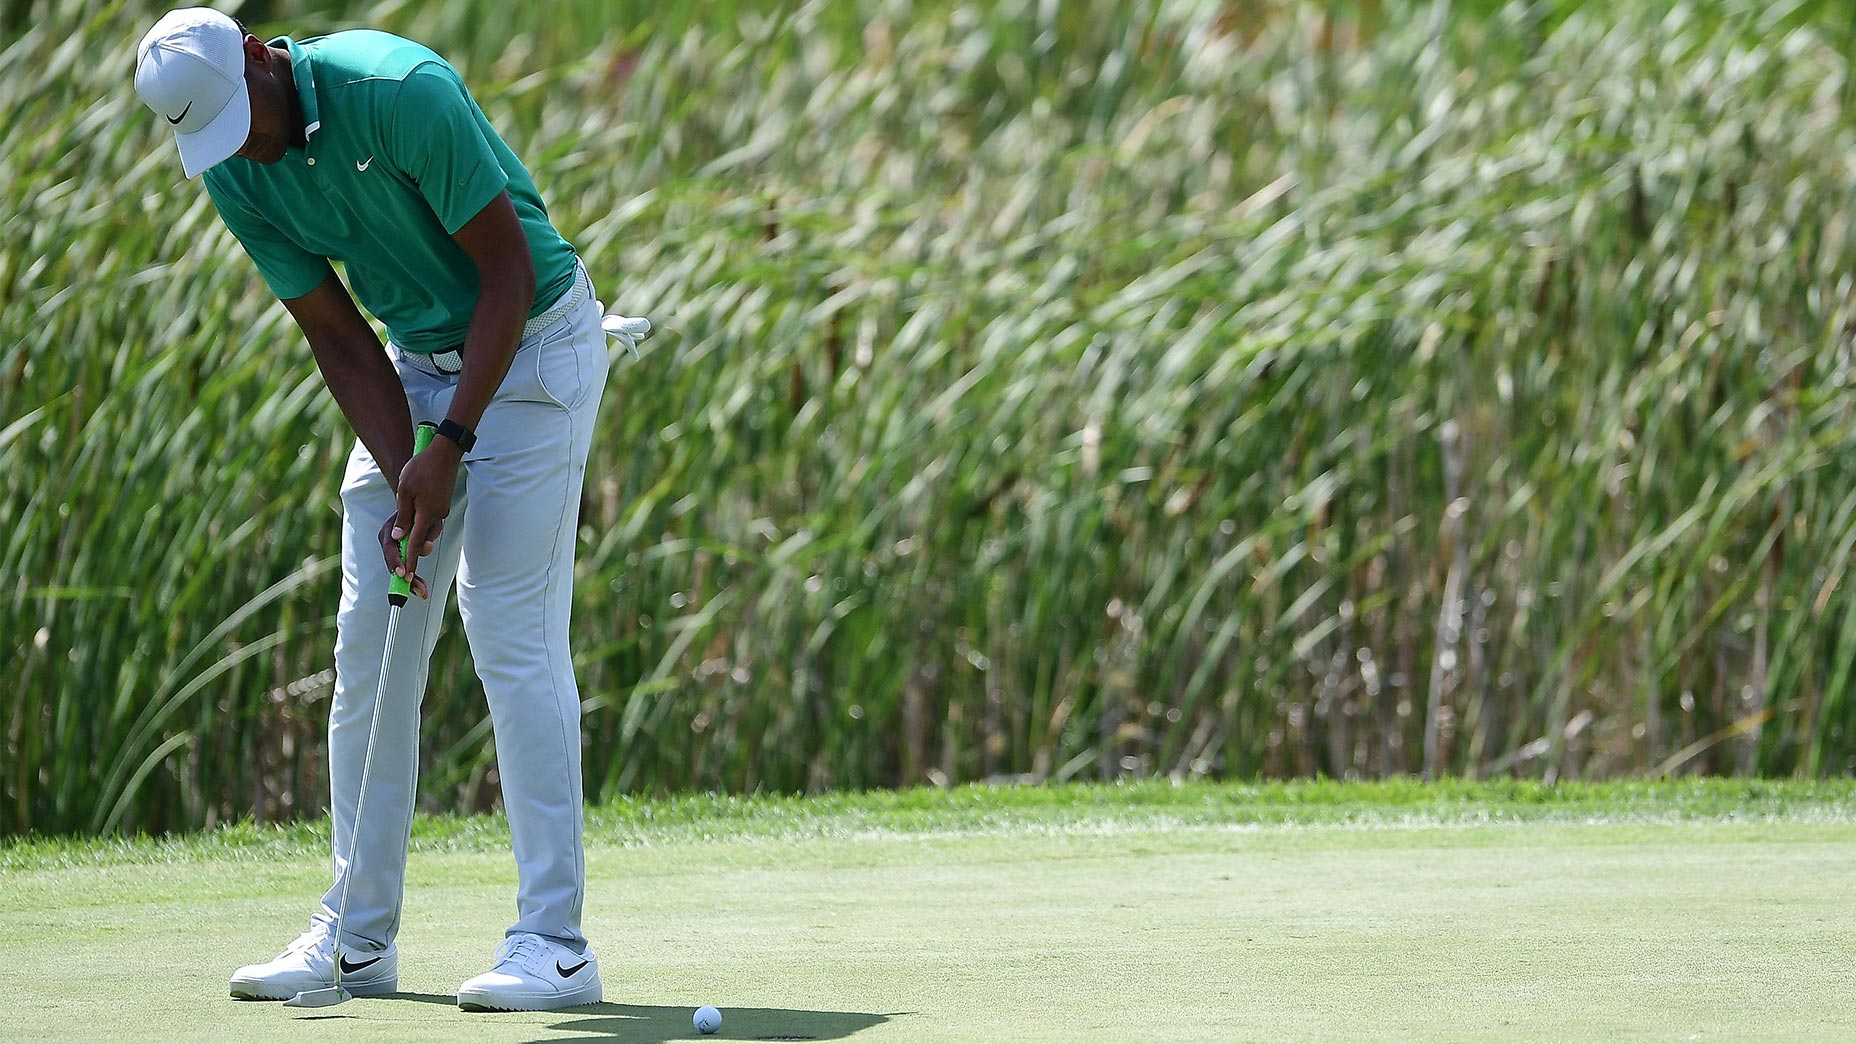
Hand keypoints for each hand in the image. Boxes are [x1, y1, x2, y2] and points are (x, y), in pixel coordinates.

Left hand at [380, 442, 461, 597]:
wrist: (444, 453)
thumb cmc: (422, 468)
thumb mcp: (405, 491)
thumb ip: (403, 517)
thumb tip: (398, 537)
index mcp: (427, 514)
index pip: (416, 543)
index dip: (410, 561)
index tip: (407, 577)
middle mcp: (437, 516)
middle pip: (423, 541)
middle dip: (415, 555)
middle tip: (408, 571)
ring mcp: (441, 510)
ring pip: (428, 531)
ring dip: (418, 539)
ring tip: (408, 540)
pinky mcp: (441, 504)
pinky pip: (430, 521)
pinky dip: (422, 526)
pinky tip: (414, 521)